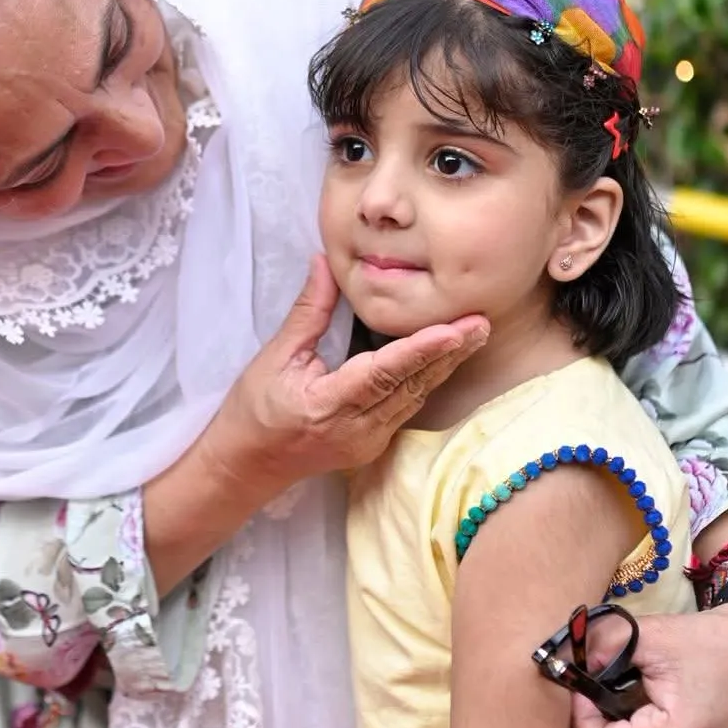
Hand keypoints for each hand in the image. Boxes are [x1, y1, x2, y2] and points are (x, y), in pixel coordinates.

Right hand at [206, 255, 488, 498]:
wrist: (246, 464)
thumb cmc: (254, 409)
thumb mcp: (275, 356)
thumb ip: (308, 312)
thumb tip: (325, 263)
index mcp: (328, 405)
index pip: (384, 373)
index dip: (421, 349)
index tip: (454, 328)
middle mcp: (356, 429)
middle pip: (412, 386)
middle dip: (449, 353)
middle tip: (481, 321)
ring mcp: (369, 441)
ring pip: (416, 397)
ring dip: (445, 365)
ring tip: (474, 333)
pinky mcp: (374, 444)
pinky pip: (407, 407)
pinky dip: (427, 380)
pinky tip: (446, 358)